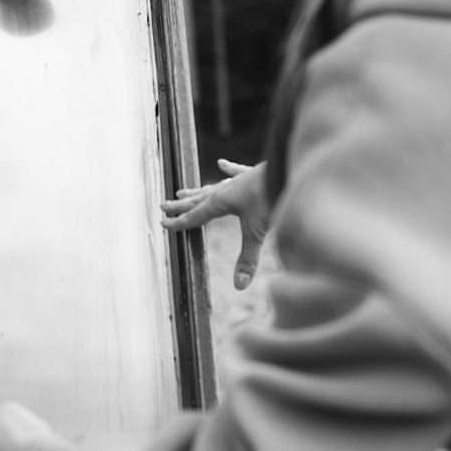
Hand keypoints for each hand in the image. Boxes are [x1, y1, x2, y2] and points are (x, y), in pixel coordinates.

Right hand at [161, 160, 268, 289]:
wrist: (288, 171)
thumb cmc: (270, 199)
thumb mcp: (256, 232)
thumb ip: (247, 259)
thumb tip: (238, 286)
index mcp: (220, 202)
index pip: (194, 216)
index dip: (178, 222)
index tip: (162, 224)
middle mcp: (225, 189)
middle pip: (197, 200)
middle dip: (180, 205)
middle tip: (164, 205)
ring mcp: (238, 181)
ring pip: (212, 187)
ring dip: (197, 191)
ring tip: (183, 191)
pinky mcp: (253, 175)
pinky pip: (236, 172)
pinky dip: (229, 169)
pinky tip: (223, 164)